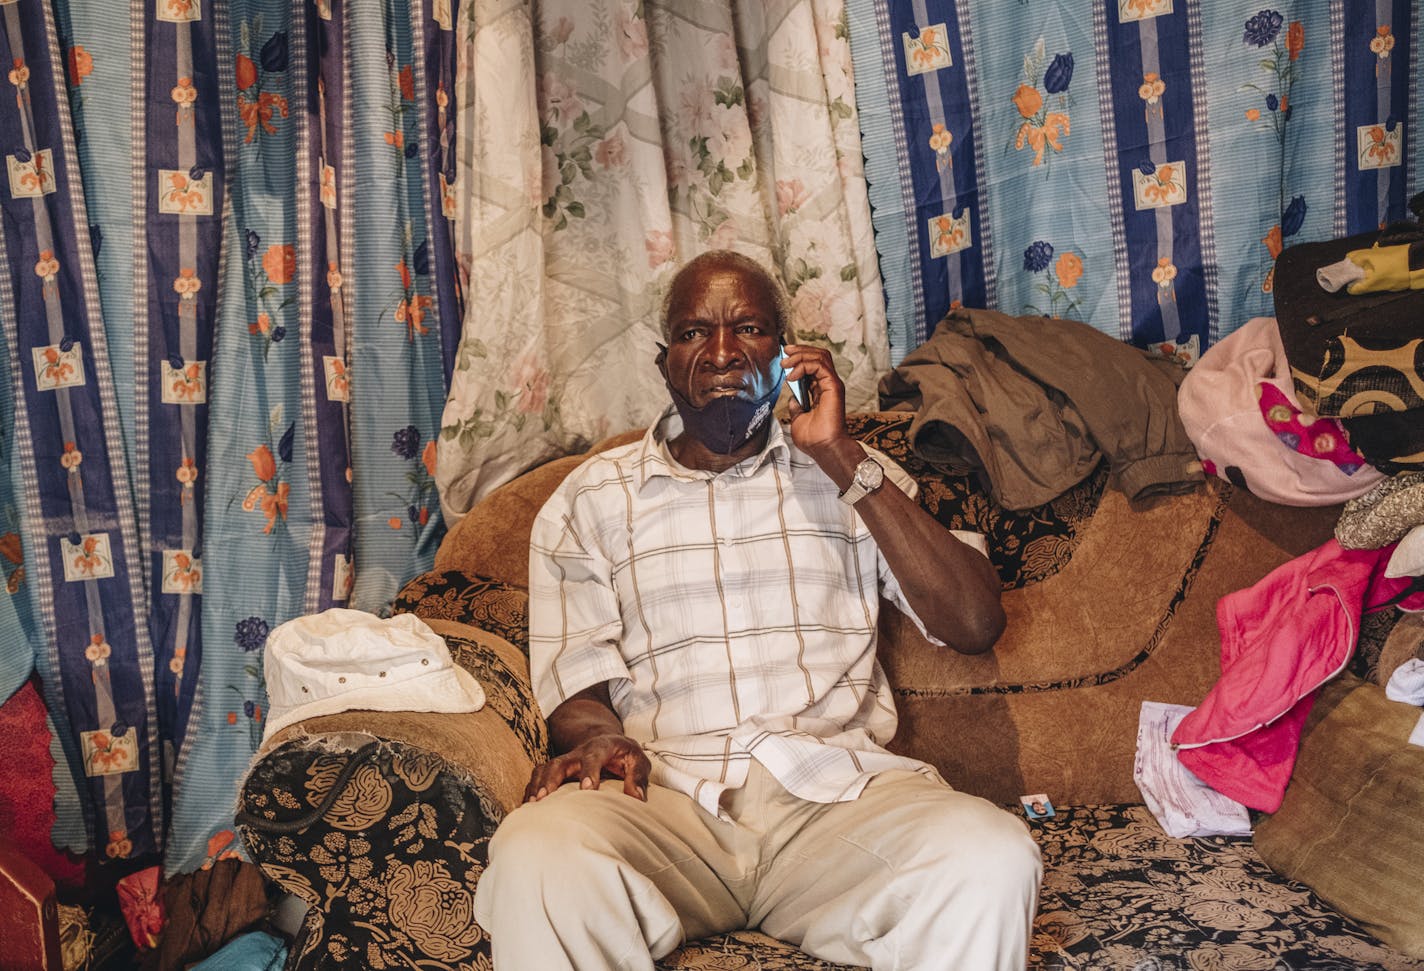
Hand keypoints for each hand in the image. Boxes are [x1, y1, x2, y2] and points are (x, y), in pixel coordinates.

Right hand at [523, 732, 650, 802]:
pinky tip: (526, 807)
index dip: (589, 771)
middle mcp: (578, 753)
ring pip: (545, 769)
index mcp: (600, 747)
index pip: (593, 757)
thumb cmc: (624, 754)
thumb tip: (637, 798)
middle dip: (551, 779)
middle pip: (560, 762)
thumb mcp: (638, 759)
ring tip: (531, 805)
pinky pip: (538, 776)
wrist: (605, 740)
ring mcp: (565, 761)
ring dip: (537, 785)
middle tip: (544, 798)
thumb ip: (638, 777)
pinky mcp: (556, 770)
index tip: (587, 788)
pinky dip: (531, 789)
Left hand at [781, 344, 851, 455]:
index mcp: (821, 390)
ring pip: (820, 356)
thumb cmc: (814, 439)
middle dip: (800, 350)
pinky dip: (803, 365)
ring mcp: (832, 384)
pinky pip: (819, 365)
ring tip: (785, 363)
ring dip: (800, 356)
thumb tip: (793, 399)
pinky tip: (792, 375)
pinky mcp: (833, 386)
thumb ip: (796, 407)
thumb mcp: (798, 419)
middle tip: (784, 353)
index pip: (813, 364)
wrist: (823, 448)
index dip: (799, 357)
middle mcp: (828, 384)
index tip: (783, 359)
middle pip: (818, 355)